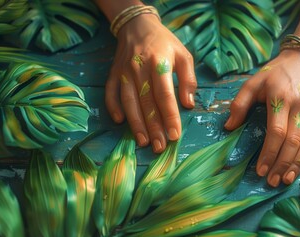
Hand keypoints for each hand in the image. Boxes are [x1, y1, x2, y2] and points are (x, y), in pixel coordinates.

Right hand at [105, 13, 196, 152]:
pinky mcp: (113, 74)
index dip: (170, 117)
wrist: (138, 26)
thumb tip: (188, 104)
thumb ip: (188, 79)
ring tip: (143, 142)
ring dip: (136, 124)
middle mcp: (139, 69)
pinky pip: (110, 93)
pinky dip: (113, 108)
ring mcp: (124, 72)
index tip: (174, 135)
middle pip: (147, 103)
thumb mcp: (184, 55)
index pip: (165, 95)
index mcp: (159, 63)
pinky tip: (120, 122)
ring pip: (129, 102)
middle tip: (159, 147)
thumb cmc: (165, 43)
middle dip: (154, 128)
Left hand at [225, 50, 299, 186]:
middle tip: (272, 181)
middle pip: (293, 142)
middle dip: (282, 164)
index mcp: (280, 98)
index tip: (261, 170)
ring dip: (298, 164)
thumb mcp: (252, 83)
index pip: (276, 132)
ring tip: (287, 179)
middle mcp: (299, 106)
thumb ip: (239, 104)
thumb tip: (228, 127)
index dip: (269, 153)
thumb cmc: (273, 73)